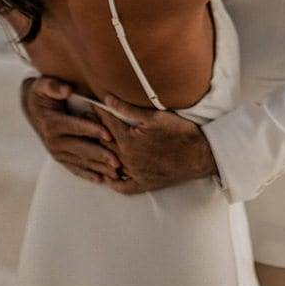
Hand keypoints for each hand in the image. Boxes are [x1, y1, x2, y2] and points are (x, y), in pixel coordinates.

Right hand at [19, 76, 124, 184]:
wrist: (32, 109)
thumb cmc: (43, 94)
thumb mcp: (44, 86)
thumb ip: (53, 86)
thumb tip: (67, 90)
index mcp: (52, 124)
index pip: (76, 127)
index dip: (93, 130)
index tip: (109, 135)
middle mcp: (53, 141)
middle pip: (81, 149)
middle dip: (100, 155)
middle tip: (117, 162)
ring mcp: (56, 152)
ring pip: (80, 162)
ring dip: (98, 169)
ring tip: (115, 175)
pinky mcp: (60, 158)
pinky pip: (75, 168)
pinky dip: (87, 175)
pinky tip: (101, 181)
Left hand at [93, 93, 217, 194]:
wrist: (200, 156)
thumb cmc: (180, 133)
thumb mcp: (156, 117)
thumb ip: (128, 109)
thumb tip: (107, 99)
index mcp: (128, 141)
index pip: (106, 123)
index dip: (97, 113)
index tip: (89, 105)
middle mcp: (127, 159)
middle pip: (104, 143)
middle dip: (93, 131)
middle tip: (84, 122)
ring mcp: (134, 174)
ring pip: (108, 163)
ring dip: (98, 154)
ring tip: (91, 144)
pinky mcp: (143, 184)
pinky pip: (121, 187)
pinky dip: (112, 182)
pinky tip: (106, 177)